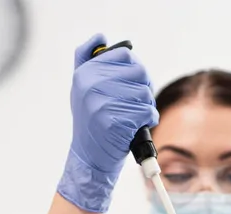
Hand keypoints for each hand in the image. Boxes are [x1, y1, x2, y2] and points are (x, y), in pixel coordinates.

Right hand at [57, 33, 158, 212]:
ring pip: (145, 92)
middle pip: (139, 72)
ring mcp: (102, 104)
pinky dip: (149, 119)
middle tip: (138, 103)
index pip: (125, 55)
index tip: (133, 84)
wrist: (89, 160)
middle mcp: (90, 85)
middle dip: (144, 88)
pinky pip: (147, 111)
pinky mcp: (115, 122)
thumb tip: (100, 37)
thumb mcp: (81, 90)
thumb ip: (87, 61)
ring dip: (148, 106)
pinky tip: (140, 126)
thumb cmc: (91, 125)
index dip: (136, 70)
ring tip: (138, 117)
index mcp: (84, 73)